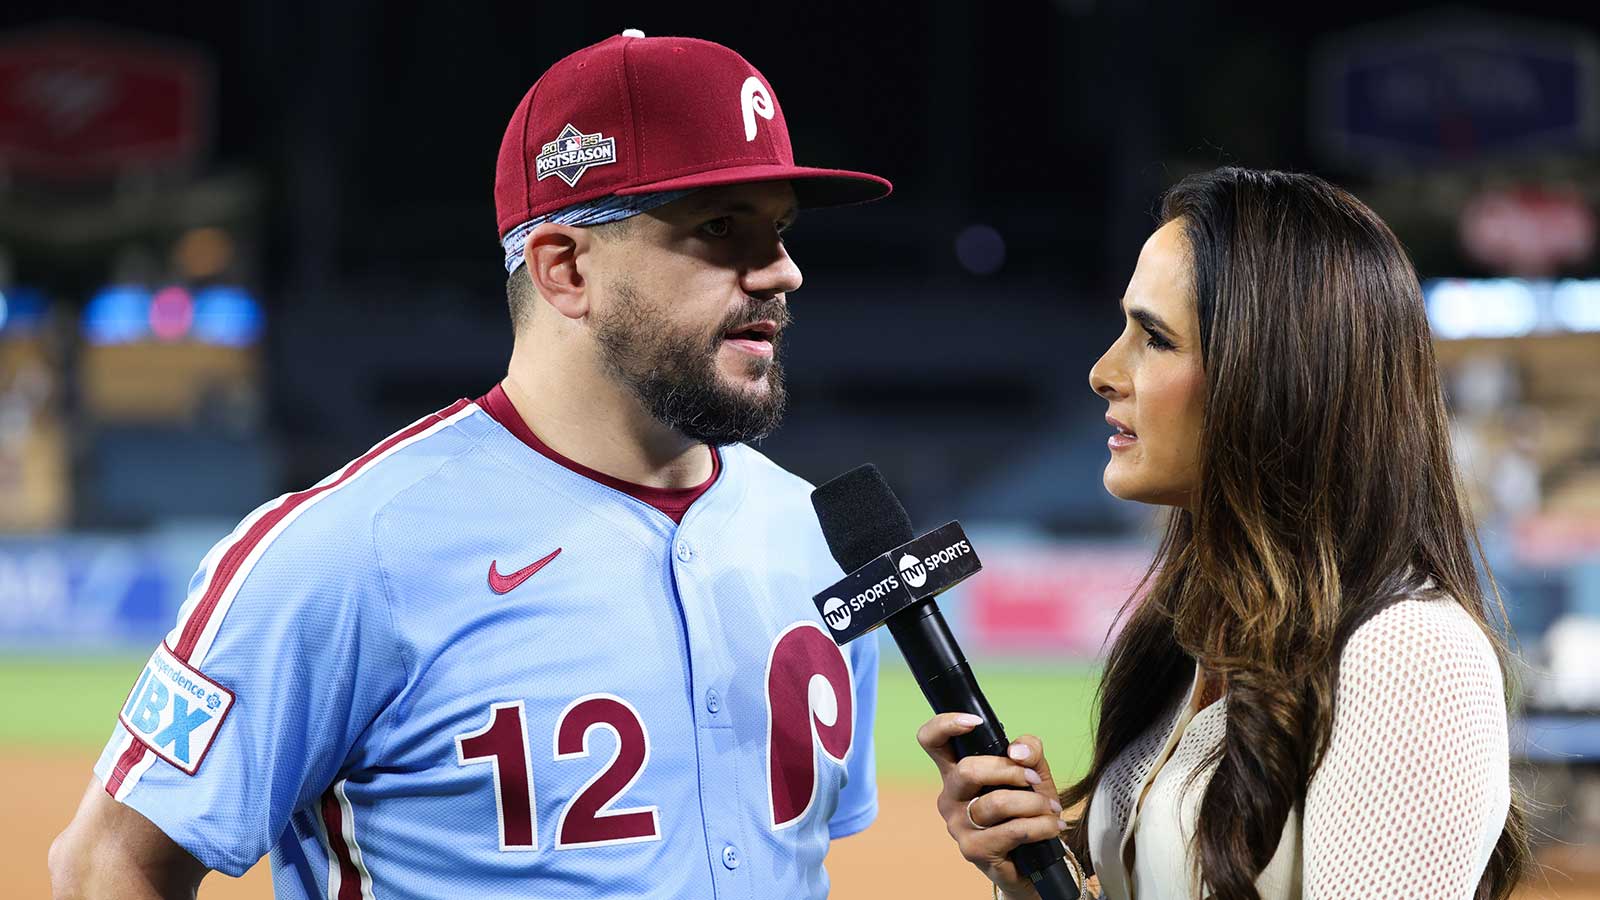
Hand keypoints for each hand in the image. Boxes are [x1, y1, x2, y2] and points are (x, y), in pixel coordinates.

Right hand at [916, 713, 1065, 899]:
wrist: (1035, 859)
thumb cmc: (1027, 810)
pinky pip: (1012, 830)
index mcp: (956, 771)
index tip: (974, 722)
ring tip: (1050, 808)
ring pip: (995, 802)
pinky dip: (1040, 826)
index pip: (931, 740)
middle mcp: (949, 796)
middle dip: (1009, 771)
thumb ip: (1029, 750)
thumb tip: (1017, 752)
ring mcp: (958, 825)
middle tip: (1034, 780)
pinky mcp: (973, 850)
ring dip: (1033, 803)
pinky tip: (1052, 826)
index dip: (945, 724)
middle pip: (968, 769)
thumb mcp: (1033, 772)